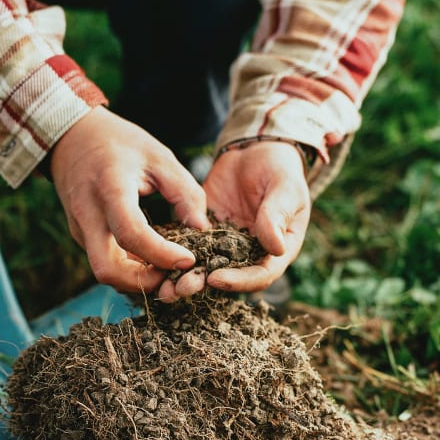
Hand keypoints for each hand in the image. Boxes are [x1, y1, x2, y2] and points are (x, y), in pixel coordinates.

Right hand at [48, 107, 209, 292]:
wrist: (72, 137)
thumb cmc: (120, 143)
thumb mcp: (159, 157)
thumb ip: (185, 192)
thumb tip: (202, 229)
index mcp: (110, 189)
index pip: (131, 234)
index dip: (161, 254)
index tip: (188, 259)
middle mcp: (88, 215)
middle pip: (108, 269)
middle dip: (143, 281)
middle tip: (173, 274)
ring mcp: (80, 229)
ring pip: (105, 271)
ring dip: (136, 278)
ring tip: (166, 268)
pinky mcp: (81, 236)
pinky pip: (104, 261)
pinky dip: (128, 268)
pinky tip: (151, 259)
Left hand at [158, 140, 309, 301]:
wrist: (256, 150)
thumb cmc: (281, 169)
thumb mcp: (284, 189)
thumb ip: (277, 216)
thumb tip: (276, 248)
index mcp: (277, 249)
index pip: (260, 275)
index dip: (239, 281)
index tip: (215, 278)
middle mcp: (251, 253)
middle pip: (229, 277)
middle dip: (203, 284)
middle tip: (179, 289)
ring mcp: (227, 244)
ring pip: (205, 266)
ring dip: (184, 277)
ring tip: (163, 285)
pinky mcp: (206, 231)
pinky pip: (190, 244)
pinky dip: (174, 253)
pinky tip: (154, 258)